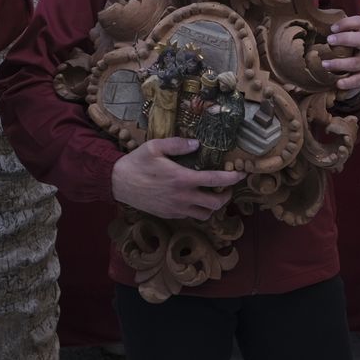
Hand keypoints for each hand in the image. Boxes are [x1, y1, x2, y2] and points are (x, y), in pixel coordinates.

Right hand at [111, 138, 245, 219]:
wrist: (117, 183)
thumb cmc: (136, 163)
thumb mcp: (155, 147)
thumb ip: (177, 144)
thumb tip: (197, 144)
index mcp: (182, 179)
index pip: (215, 180)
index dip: (232, 178)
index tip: (241, 173)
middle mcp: (183, 197)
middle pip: (215, 203)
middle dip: (226, 195)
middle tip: (226, 186)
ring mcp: (176, 209)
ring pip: (205, 214)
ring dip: (213, 206)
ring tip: (212, 194)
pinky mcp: (169, 215)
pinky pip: (191, 216)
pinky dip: (198, 209)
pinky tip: (194, 198)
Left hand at [323, 14, 359, 94]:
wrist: (349, 75)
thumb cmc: (339, 53)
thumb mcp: (334, 40)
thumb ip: (324, 29)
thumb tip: (307, 13)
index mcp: (359, 34)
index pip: (359, 22)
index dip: (347, 23)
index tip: (332, 28)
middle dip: (345, 39)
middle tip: (328, 41)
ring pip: (358, 62)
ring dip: (340, 63)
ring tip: (325, 64)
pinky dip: (349, 82)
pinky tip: (338, 83)